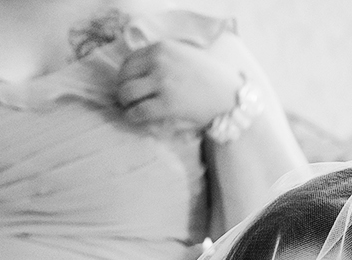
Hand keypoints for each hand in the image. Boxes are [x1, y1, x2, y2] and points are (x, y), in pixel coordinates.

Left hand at [115, 39, 242, 131]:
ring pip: (126, 93)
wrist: (229, 96)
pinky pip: (138, 111)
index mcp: (163, 47)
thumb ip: (163, 58)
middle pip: (124, 76)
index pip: (129, 60)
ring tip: (131, 110)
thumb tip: (137, 72)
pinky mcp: (167, 104)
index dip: (125, 76)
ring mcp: (162, 82)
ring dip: (125, 104)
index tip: (129, 85)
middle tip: (128, 101)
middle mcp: (159, 61)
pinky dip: (132, 117)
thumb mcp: (185, 55)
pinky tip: (137, 119)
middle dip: (122, 90)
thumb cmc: (210, 78)